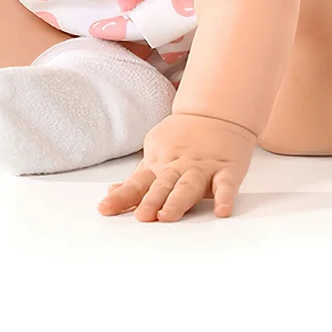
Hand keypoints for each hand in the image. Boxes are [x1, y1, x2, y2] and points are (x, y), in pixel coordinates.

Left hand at [97, 110, 255, 220]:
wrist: (214, 115)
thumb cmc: (181, 142)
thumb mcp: (154, 156)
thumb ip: (137, 179)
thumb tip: (112, 193)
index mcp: (158, 166)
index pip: (136, 184)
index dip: (121, 197)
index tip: (104, 209)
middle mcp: (177, 167)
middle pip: (162, 186)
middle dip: (150, 201)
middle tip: (141, 217)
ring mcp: (202, 168)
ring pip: (188, 186)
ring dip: (177, 201)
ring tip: (167, 216)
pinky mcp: (227, 169)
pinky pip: (226, 185)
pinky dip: (225, 197)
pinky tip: (221, 211)